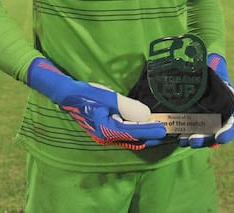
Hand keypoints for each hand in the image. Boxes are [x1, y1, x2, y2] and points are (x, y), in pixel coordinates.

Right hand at [27, 58, 166, 149]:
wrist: (67, 96)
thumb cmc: (86, 94)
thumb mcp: (108, 97)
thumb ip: (126, 106)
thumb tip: (145, 115)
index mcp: (106, 130)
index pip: (134, 131)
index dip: (150, 130)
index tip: (164, 128)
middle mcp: (106, 137)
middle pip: (134, 139)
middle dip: (150, 135)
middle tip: (166, 130)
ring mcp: (105, 136)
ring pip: (130, 138)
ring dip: (144, 134)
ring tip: (158, 128)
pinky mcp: (105, 132)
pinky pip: (124, 135)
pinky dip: (135, 131)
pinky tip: (142, 126)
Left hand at [179, 53, 233, 147]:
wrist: (202, 70)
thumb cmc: (211, 68)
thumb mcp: (216, 66)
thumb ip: (216, 65)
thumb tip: (213, 58)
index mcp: (229, 107)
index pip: (231, 124)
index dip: (227, 132)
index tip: (220, 137)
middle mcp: (219, 118)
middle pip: (214, 134)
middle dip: (204, 139)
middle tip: (193, 141)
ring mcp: (205, 121)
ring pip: (201, 135)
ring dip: (191, 138)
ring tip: (181, 139)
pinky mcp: (191, 120)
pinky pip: (188, 130)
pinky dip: (182, 133)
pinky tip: (173, 134)